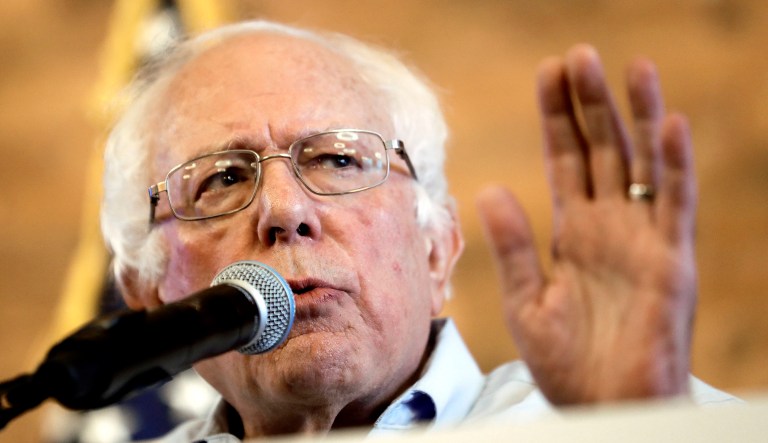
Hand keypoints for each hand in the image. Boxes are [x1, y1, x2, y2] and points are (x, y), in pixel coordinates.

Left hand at [476, 44, 696, 404]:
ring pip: (641, 164)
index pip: (564, 160)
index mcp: (572, 232)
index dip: (556, 118)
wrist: (602, 408)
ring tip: (627, 66)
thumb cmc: (567, 362)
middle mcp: (609, 227)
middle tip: (578, 55)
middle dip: (589, 103)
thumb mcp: (527, 300)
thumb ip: (513, 245)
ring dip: (636, 116)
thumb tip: (489, 187)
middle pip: (600, 151)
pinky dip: (674, 166)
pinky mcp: (672, 262)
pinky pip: (676, 205)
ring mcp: (643, 240)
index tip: (547, 73)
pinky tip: (669, 124)